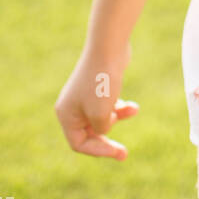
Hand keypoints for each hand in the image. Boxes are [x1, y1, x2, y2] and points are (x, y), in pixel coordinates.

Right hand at [54, 41, 138, 159]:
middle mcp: (72, 106)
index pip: (78, 143)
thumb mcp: (101, 114)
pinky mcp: (99, 86)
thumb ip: (101, 129)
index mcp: (66, 114)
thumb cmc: (103, 81)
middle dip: (107, 140)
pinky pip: (108, 105)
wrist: (109, 46)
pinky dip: (120, 108)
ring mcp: (85, 95)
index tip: (117, 151)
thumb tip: (103, 128)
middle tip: (124, 153)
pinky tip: (132, 107)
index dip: (98, 150)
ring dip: (117, 119)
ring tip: (131, 110)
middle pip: (89, 134)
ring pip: (101, 119)